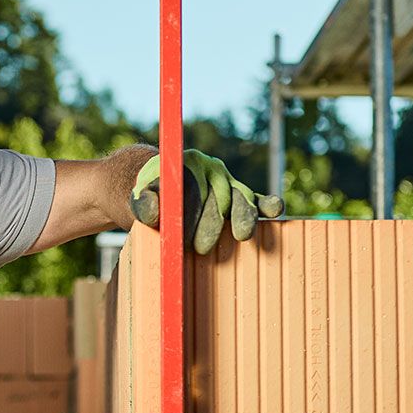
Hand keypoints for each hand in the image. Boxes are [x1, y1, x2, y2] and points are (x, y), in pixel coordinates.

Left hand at [129, 149, 279, 252]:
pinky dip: (266, 204)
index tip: (185, 236)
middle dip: (210, 223)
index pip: (192, 187)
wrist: (158, 192)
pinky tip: (274, 209)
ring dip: (242, 216)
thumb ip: (144, 205)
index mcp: (184, 163)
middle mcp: (209, 168)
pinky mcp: (240, 196)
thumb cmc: (147, 200)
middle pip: (216, 196)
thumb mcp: (138, 203)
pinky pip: (255, 199)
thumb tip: (155, 209)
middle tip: (199, 249)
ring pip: (239, 198)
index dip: (191, 212)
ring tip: (241, 236)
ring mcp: (227, 181)